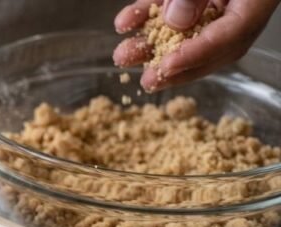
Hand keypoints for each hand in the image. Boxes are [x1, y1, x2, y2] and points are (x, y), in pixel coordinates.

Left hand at [113, 0, 279, 91]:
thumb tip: (175, 20)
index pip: (231, 36)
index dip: (197, 54)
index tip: (167, 66)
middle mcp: (241, 5)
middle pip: (210, 45)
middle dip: (174, 66)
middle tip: (148, 80)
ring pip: (186, 29)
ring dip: (151, 44)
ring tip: (123, 56)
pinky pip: (172, 5)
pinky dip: (147, 14)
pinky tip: (124, 22)